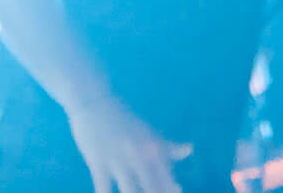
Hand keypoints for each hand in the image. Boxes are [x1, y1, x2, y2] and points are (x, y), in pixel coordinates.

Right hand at [65, 93, 191, 192]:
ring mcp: (117, 159)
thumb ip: (168, 146)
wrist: (92, 99)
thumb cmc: (122, 118)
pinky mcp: (97, 161)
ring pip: (130, 191)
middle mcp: (138, 155)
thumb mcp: (147, 132)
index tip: (175, 192)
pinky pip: (103, 188)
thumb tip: (190, 149)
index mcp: (152, 149)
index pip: (167, 180)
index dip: (172, 191)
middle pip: (152, 189)